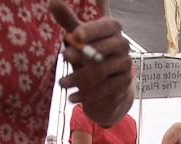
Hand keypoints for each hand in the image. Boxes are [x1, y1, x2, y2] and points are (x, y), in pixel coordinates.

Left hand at [49, 0, 134, 128]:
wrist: (106, 87)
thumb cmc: (89, 56)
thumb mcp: (78, 39)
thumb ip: (68, 22)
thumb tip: (54, 2)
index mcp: (113, 29)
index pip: (106, 26)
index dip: (92, 30)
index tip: (76, 35)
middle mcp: (123, 44)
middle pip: (103, 49)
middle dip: (81, 54)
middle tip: (63, 57)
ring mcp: (126, 64)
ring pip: (101, 71)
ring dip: (79, 78)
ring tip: (62, 83)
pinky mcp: (125, 83)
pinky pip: (106, 88)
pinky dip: (87, 94)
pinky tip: (72, 97)